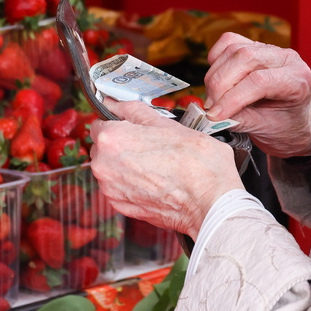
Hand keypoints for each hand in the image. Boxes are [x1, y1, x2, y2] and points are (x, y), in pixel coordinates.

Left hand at [89, 99, 243, 239]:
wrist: (211, 203)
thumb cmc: (196, 164)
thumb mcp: (168, 124)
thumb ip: (134, 110)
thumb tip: (115, 103)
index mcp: (112, 139)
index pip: (100, 123)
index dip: (118, 122)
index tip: (132, 127)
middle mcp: (104, 165)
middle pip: (104, 147)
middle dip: (122, 144)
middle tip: (152, 145)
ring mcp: (111, 189)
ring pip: (111, 169)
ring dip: (126, 165)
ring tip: (157, 165)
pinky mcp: (121, 207)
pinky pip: (119, 188)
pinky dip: (132, 184)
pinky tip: (155, 181)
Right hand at [204, 32, 310, 156]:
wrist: (292, 118)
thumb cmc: (284, 125)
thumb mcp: (266, 129)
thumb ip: (240, 121)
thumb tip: (214, 116)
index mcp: (298, 79)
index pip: (260, 81)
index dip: (233, 98)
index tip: (215, 115)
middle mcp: (286, 58)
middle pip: (245, 58)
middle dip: (220, 85)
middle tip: (211, 108)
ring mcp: (270, 48)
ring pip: (233, 49)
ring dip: (215, 75)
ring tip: (212, 99)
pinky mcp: (254, 44)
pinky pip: (228, 41)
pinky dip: (216, 60)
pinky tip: (216, 79)